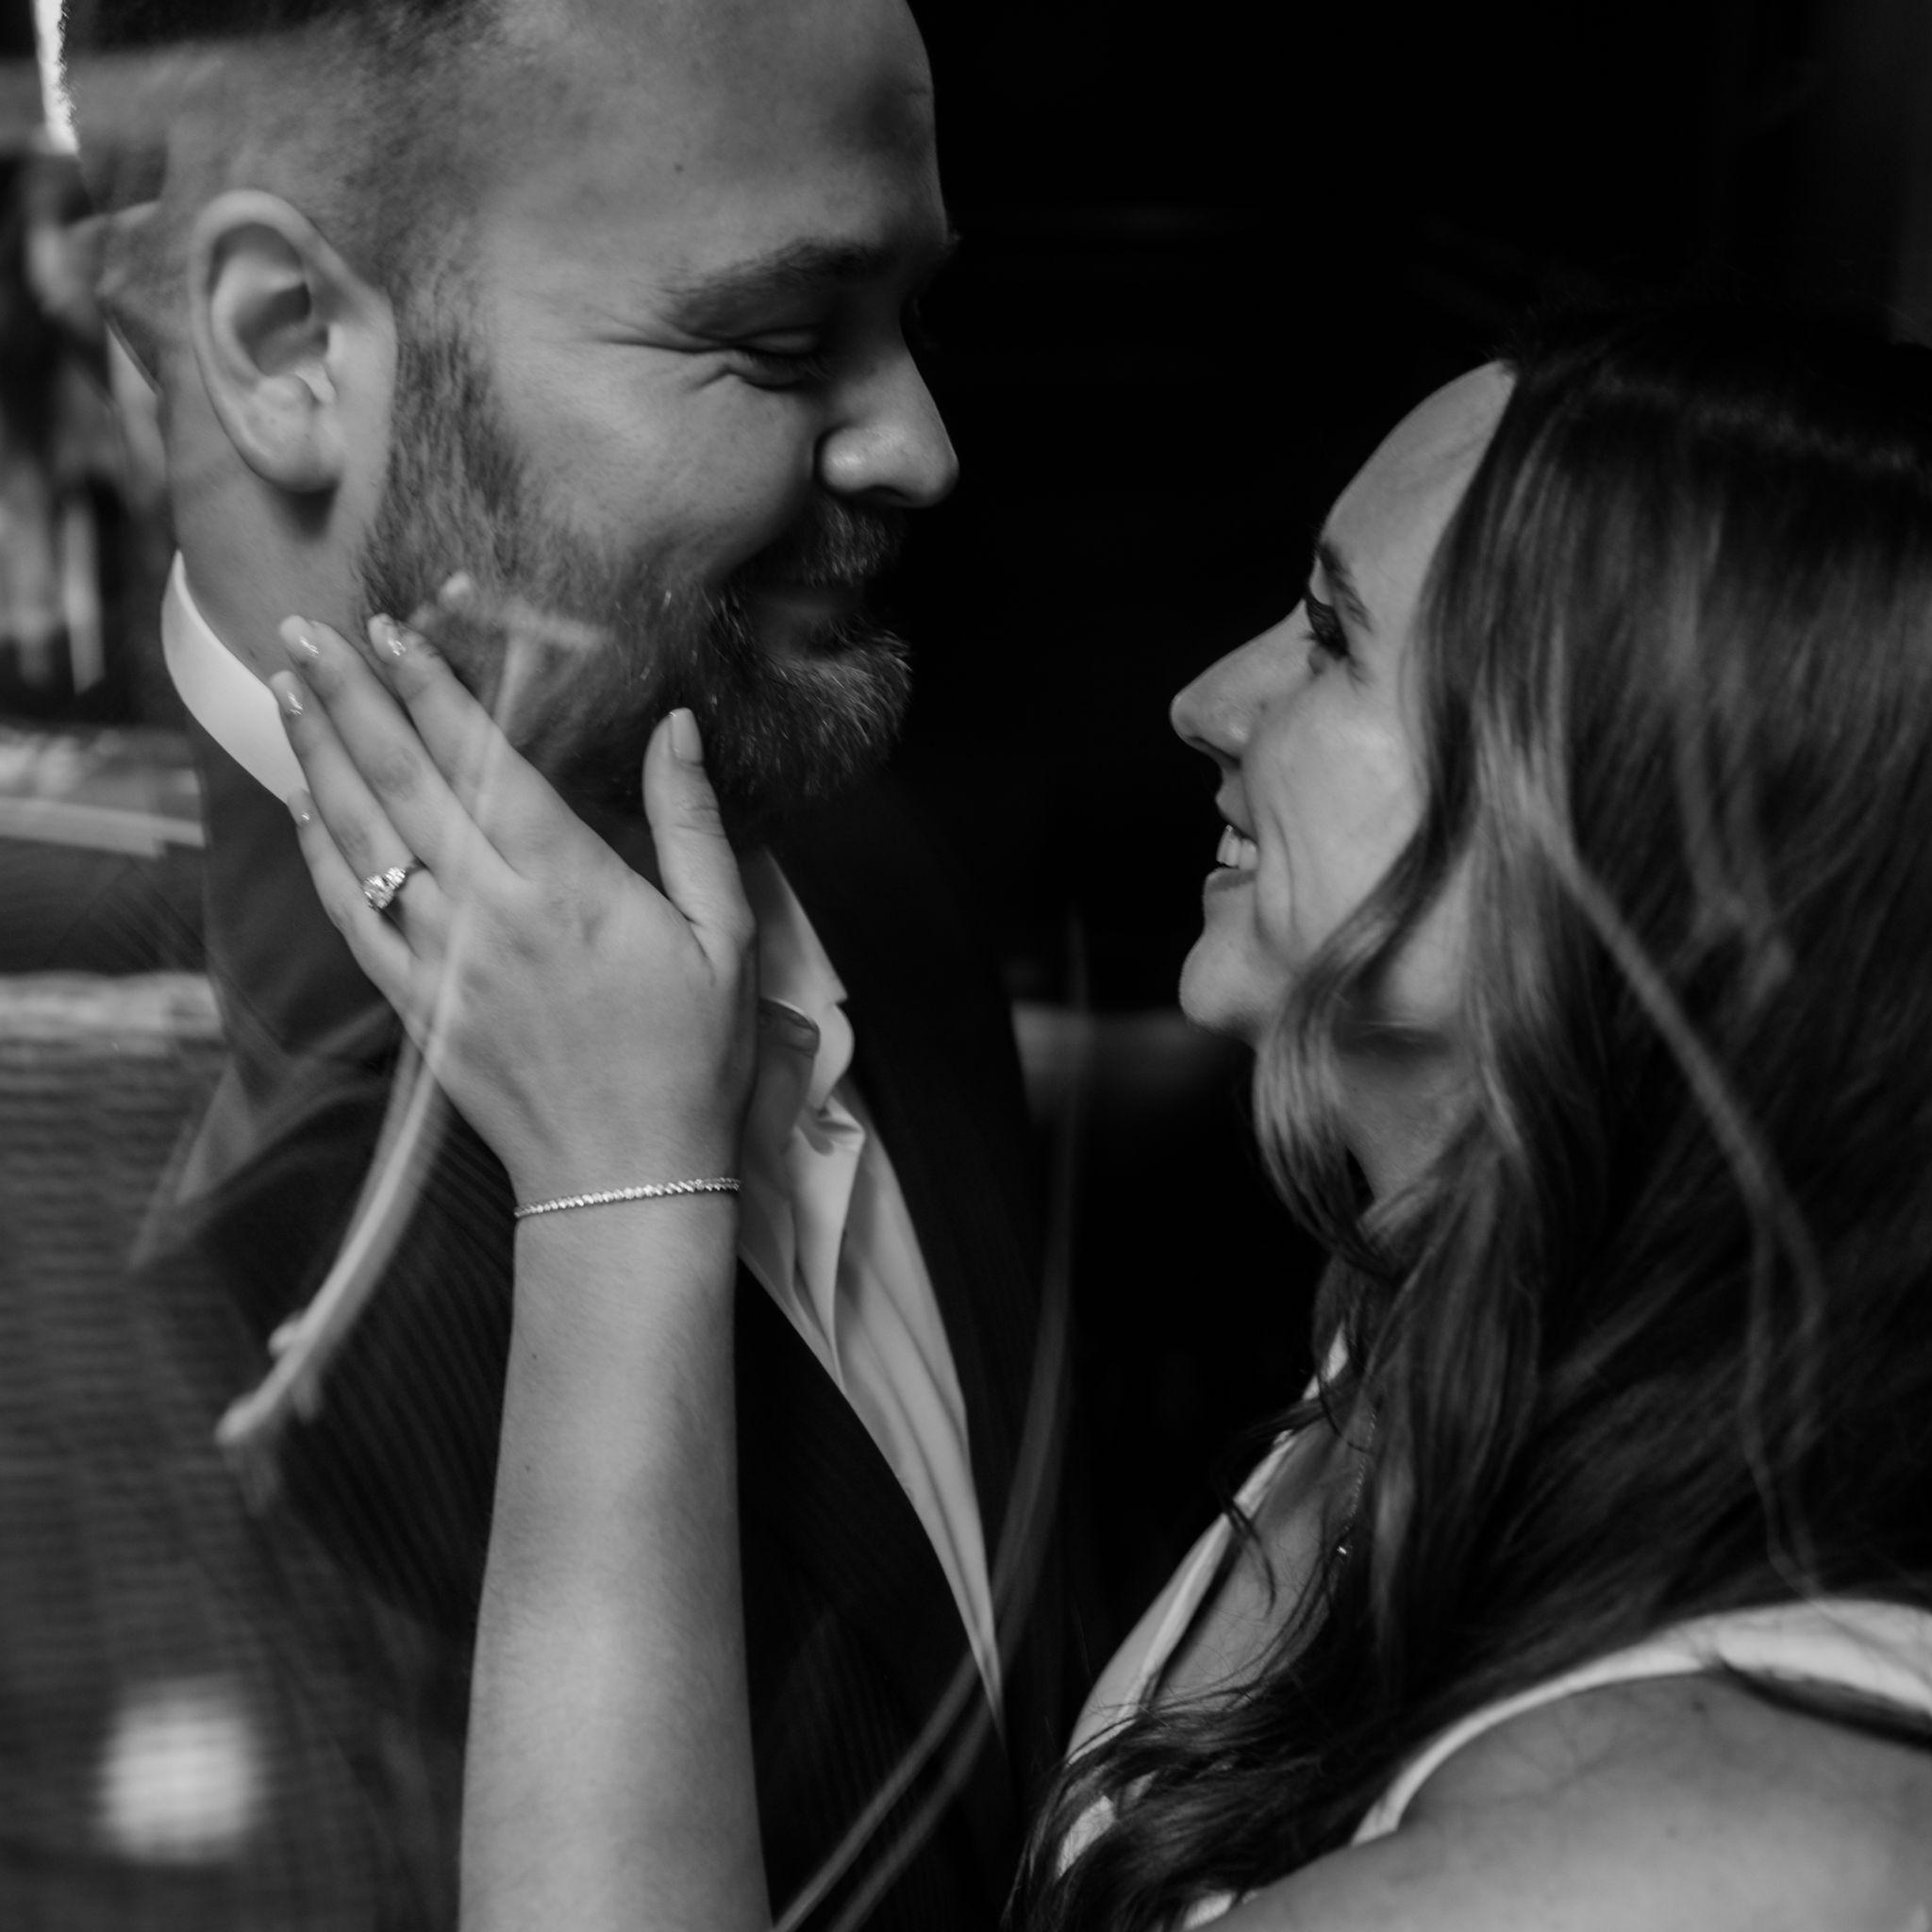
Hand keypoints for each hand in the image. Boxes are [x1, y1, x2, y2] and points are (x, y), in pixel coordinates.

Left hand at [269, 603, 757, 1206]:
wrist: (625, 1179)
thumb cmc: (691, 1059)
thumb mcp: (727, 938)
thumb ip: (694, 826)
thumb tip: (675, 726)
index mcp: (572, 889)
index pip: (486, 762)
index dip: (434, 691)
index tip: (396, 631)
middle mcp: (493, 915)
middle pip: (405, 785)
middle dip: (354, 699)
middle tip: (309, 632)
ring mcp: (443, 963)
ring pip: (364, 841)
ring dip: (319, 758)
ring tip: (288, 689)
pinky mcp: (416, 1006)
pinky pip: (350, 918)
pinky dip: (321, 856)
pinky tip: (303, 806)